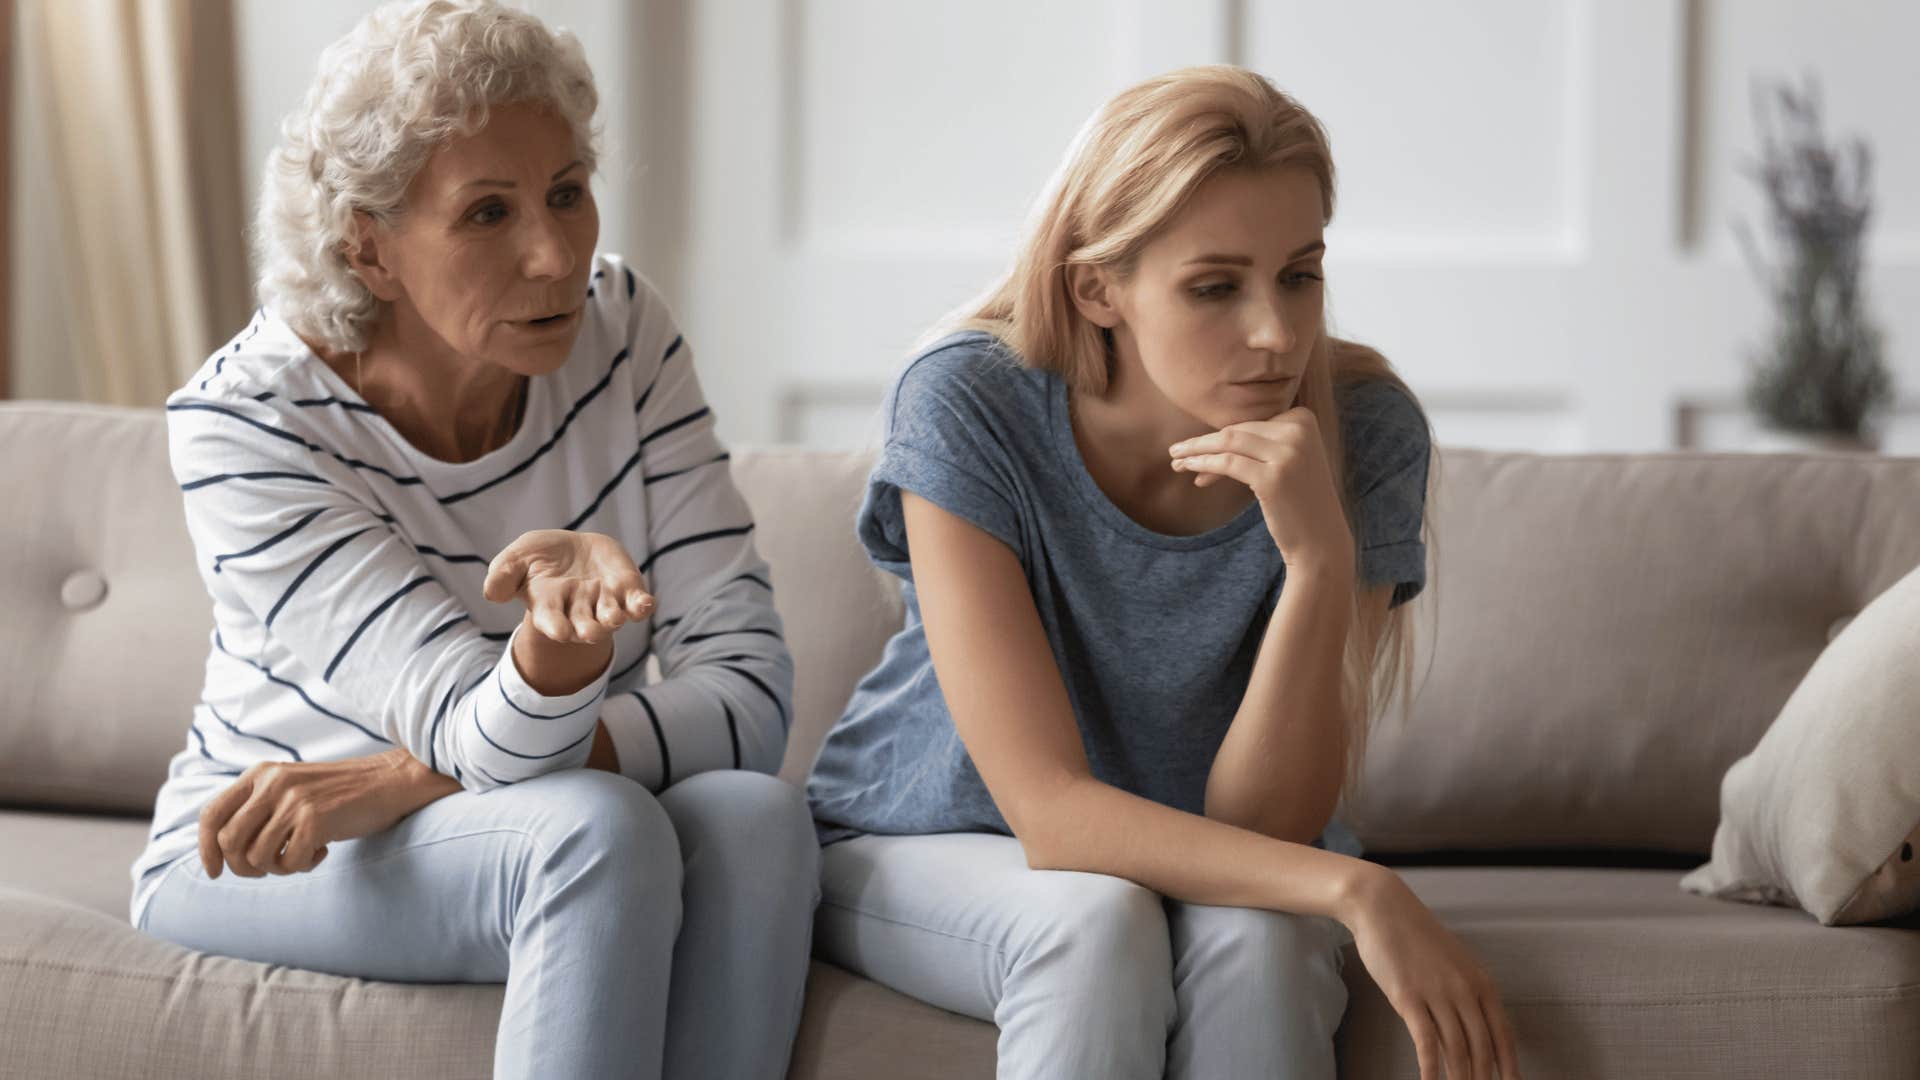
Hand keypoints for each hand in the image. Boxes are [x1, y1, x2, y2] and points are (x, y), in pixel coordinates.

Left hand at [196, 749, 453, 878]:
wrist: (390, 781)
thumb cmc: (340, 793)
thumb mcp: (291, 787)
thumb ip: (259, 806)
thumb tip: (223, 849)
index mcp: (261, 774)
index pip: (212, 814)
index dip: (205, 848)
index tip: (214, 872)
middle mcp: (272, 784)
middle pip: (229, 841)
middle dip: (243, 867)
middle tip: (269, 868)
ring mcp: (293, 800)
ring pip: (257, 857)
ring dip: (277, 868)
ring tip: (300, 855)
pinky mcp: (315, 819)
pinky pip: (289, 863)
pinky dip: (303, 866)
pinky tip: (322, 851)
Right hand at [483, 529, 654, 643]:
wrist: (572, 550)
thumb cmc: (539, 558)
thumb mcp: (517, 558)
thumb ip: (503, 574)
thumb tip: (492, 592)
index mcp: (550, 606)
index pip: (552, 621)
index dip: (556, 627)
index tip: (560, 632)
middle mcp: (579, 610)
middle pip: (584, 625)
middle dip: (588, 629)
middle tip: (590, 633)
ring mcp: (605, 602)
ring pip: (611, 616)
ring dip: (613, 618)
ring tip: (615, 617)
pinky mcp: (627, 590)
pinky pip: (636, 604)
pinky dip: (642, 606)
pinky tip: (646, 603)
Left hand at [1169, 407, 1353, 573]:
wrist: (1321, 539)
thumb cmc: (1297, 501)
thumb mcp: (1284, 461)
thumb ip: (1258, 443)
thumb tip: (1209, 437)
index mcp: (1303, 418)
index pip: (1250, 422)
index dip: (1221, 437)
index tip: (1199, 452)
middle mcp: (1299, 431)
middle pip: (1237, 430)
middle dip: (1203, 443)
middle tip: (1176, 452)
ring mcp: (1287, 453)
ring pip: (1228, 442)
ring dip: (1196, 451)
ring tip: (1175, 461)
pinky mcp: (1273, 477)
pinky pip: (1227, 463)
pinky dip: (1203, 465)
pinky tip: (1189, 471)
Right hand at [1343, 868, 1522, 1079]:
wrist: (1383, 908)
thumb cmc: (1415, 936)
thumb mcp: (1452, 964)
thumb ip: (1464, 994)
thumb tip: (1469, 1028)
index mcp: (1480, 982)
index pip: (1502, 1034)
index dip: (1508, 1065)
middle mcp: (1465, 990)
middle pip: (1482, 1047)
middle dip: (1483, 1077)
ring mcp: (1437, 994)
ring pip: (1457, 1048)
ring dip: (1459, 1078)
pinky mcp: (1408, 998)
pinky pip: (1425, 1041)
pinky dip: (1430, 1068)